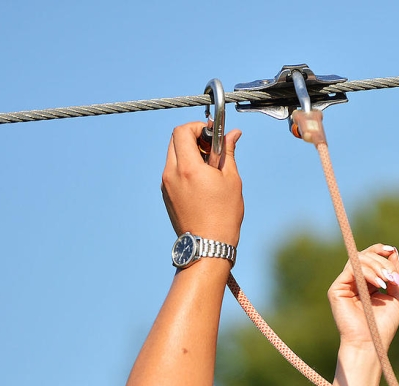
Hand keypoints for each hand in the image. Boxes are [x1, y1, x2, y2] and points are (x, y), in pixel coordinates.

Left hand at [161, 122, 243, 245]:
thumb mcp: (231, 179)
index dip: (197, 127)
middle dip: (193, 138)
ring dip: (189, 153)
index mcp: (188, 168)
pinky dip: (185, 168)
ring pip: (173, 155)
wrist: (207, 244)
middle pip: (175, 140)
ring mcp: (166, 185)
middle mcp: (171, 173)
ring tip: (209, 168)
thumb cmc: (223, 214)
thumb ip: (227, 152)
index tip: (211, 135)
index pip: (182, 131)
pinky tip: (202, 182)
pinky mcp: (166, 194)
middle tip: (211, 149)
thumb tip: (232, 134)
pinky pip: (172, 171)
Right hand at [328, 244, 398, 350]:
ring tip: (386, 281)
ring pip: (358, 259)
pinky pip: (352, 269)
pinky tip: (378, 284)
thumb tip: (393, 252)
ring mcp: (344, 284)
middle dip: (382, 261)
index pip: (370, 257)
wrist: (370, 343)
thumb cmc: (382, 326)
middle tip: (392, 276)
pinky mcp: (336, 289)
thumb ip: (395, 275)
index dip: (380, 250)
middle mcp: (353, 282)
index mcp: (366, 283)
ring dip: (376, 266)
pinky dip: (368, 272)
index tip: (392, 250)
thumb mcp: (395, 297)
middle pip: (365, 255)